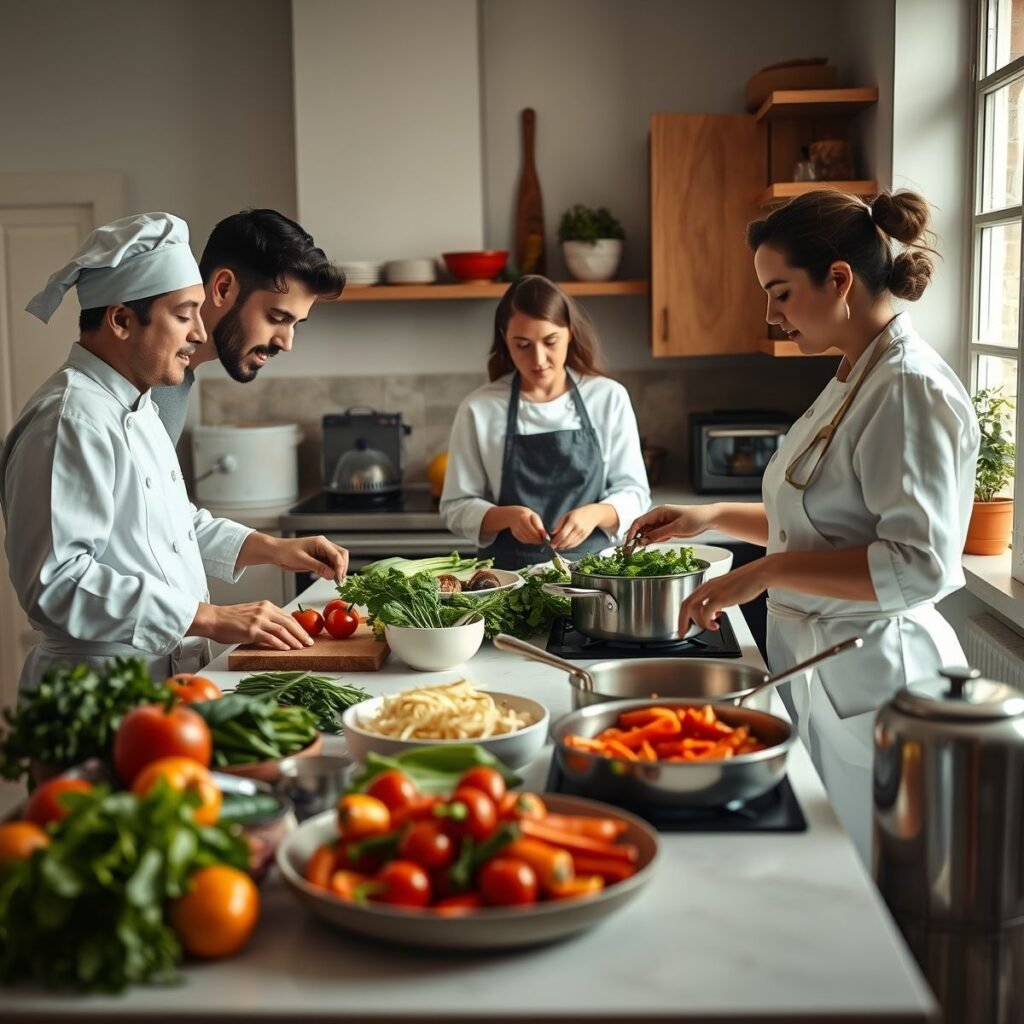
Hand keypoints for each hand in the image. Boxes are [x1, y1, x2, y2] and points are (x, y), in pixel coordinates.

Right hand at [189, 601, 313, 649]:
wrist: (213, 619)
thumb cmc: (230, 619)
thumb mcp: (252, 613)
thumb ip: (266, 618)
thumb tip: (279, 630)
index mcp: (266, 606)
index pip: (288, 616)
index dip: (299, 627)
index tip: (306, 635)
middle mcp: (264, 611)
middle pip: (289, 623)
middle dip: (301, 634)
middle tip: (309, 643)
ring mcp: (258, 620)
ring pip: (282, 631)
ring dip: (294, 640)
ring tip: (300, 647)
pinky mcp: (252, 630)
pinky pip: (270, 638)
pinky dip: (280, 644)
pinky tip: (286, 649)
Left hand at [272, 536, 348, 580]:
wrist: (275, 552)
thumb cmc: (285, 552)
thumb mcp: (301, 560)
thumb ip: (318, 567)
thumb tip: (332, 574)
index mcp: (321, 543)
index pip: (337, 555)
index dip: (340, 567)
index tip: (339, 578)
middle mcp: (324, 546)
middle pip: (341, 555)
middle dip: (342, 568)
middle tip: (339, 580)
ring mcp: (322, 552)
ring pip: (337, 561)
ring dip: (337, 571)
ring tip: (333, 580)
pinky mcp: (319, 559)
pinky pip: (330, 565)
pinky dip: (331, 572)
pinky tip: (327, 577)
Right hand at [502, 505, 546, 544]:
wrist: (515, 515)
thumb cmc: (528, 515)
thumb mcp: (535, 517)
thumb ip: (539, 526)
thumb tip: (545, 535)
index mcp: (524, 519)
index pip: (533, 530)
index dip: (540, 535)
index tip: (546, 538)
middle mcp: (518, 525)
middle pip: (530, 536)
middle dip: (538, 539)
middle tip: (544, 540)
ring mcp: (516, 530)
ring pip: (527, 539)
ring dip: (535, 541)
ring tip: (540, 539)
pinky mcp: (515, 534)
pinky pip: (524, 540)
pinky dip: (530, 541)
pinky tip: (534, 539)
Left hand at [550, 505, 604, 549]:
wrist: (593, 514)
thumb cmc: (578, 513)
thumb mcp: (567, 515)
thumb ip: (559, 524)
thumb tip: (552, 532)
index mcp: (573, 521)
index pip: (562, 534)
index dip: (556, 540)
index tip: (551, 543)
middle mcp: (578, 528)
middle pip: (566, 540)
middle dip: (558, 545)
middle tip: (552, 547)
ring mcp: (582, 533)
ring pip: (571, 544)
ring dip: (563, 547)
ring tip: (557, 547)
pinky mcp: (584, 537)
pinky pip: (576, 544)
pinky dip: (569, 547)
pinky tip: (564, 547)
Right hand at [626, 504, 713, 544]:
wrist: (708, 518)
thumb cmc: (695, 518)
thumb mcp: (676, 527)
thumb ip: (659, 534)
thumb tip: (643, 540)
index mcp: (659, 512)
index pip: (639, 521)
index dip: (632, 532)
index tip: (628, 543)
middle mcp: (659, 517)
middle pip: (642, 528)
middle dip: (636, 539)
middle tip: (631, 551)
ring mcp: (663, 523)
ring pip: (648, 533)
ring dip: (645, 541)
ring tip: (640, 551)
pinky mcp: (667, 529)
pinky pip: (656, 536)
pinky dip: (654, 541)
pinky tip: (655, 544)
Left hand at [678, 559, 770, 632]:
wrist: (757, 574)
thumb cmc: (746, 581)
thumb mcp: (726, 590)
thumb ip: (718, 600)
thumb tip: (714, 612)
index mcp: (707, 586)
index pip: (688, 600)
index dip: (683, 615)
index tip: (684, 625)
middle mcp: (706, 588)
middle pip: (685, 605)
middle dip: (682, 622)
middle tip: (684, 633)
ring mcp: (712, 592)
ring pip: (692, 609)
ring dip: (698, 623)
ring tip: (708, 628)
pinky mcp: (719, 598)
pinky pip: (705, 613)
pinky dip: (707, 622)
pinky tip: (715, 625)